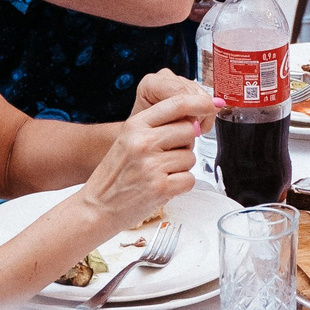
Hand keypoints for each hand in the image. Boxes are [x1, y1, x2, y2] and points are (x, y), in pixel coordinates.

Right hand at [79, 74, 209, 229]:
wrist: (98, 206)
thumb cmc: (116, 174)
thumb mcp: (128, 140)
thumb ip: (158, 127)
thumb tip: (195, 121)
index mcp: (135, 126)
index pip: (176, 104)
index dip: (199, 102)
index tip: (211, 104)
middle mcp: (143, 142)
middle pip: (189, 131)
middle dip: (185, 144)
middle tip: (167, 156)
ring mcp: (152, 165)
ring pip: (190, 157)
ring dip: (181, 167)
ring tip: (159, 173)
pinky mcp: (161, 188)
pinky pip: (189, 179)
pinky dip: (181, 185)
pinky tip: (163, 186)